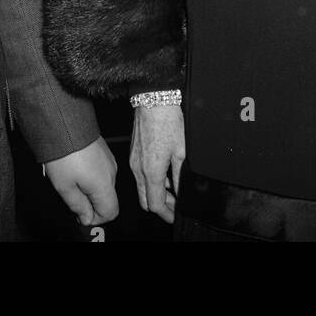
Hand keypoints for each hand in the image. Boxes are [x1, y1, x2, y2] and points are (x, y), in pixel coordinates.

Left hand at [44, 136, 119, 226]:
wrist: (64, 123)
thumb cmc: (63, 153)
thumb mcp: (65, 187)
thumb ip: (78, 207)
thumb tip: (86, 218)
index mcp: (104, 184)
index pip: (110, 212)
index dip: (96, 219)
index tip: (80, 215)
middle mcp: (111, 172)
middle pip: (107, 198)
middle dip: (90, 203)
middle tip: (70, 196)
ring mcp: (109, 160)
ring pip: (103, 184)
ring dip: (89, 188)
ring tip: (69, 179)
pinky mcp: (104, 151)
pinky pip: (101, 171)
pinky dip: (90, 175)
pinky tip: (74, 167)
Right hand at [130, 104, 184, 223]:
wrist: (153, 100)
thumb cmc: (168, 121)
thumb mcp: (181, 152)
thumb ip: (180, 177)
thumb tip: (181, 193)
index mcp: (151, 171)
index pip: (155, 205)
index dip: (167, 214)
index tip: (177, 216)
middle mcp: (138, 169)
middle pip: (145, 201)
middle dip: (160, 207)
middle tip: (176, 206)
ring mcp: (134, 161)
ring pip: (142, 189)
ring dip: (156, 194)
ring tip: (173, 191)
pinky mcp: (133, 154)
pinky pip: (140, 176)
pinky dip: (151, 182)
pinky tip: (164, 175)